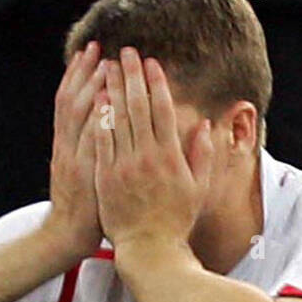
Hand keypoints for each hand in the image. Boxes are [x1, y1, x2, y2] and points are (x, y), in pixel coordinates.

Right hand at [45, 41, 106, 261]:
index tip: (90, 53)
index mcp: (65, 146)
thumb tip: (99, 122)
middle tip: (96, 45)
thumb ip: (86, 147)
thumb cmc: (81, 207)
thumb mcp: (78, 173)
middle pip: (70, 101)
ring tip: (105, 62)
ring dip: (92, 87)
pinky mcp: (84, 173)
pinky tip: (108, 99)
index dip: (77, 76)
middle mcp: (65, 147)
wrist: (66, 237)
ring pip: (78, 116)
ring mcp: (73, 159)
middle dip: (83, 72)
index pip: (68, 102)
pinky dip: (97, 118)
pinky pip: (91, 140)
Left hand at [93, 48, 212, 255]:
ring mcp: (124, 166)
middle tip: (125, 52)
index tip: (152, 62)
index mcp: (170, 157)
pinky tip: (97, 98)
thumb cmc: (176, 220)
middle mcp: (146, 157)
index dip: (157, 83)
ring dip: (113, 89)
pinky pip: (101, 140)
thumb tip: (204, 125)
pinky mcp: (105, 176)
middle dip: (131, 76)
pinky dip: (99, 117)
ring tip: (108, 66)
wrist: (149, 249)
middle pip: (137, 107)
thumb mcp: (198, 189)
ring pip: (117, 119)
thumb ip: (202, 155)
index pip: (163, 110)